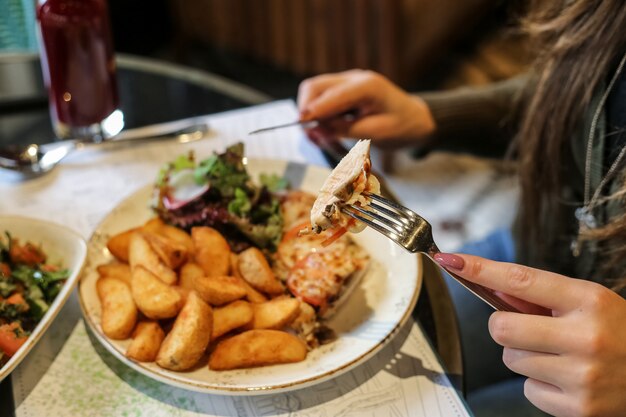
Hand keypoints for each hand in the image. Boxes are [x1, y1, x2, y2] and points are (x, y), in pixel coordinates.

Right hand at [297, 69, 435, 147]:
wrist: (414, 119)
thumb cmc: (401, 127)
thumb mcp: (376, 133)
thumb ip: (345, 130)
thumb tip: (316, 131)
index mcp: (367, 86)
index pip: (331, 95)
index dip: (313, 110)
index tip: (301, 125)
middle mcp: (354, 78)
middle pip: (315, 86)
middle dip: (306, 110)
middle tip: (309, 135)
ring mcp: (347, 82)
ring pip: (314, 91)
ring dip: (310, 113)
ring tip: (318, 137)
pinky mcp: (343, 90)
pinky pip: (321, 99)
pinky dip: (317, 114)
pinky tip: (325, 131)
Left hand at [434, 253, 625, 416]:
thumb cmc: (618, 333)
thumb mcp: (589, 302)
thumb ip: (542, 296)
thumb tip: (489, 284)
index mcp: (588, 301)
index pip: (520, 280)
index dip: (480, 269)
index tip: (451, 260)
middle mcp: (584, 337)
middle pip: (501, 327)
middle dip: (506, 327)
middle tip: (529, 329)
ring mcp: (581, 376)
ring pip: (510, 359)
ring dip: (525, 357)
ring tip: (560, 356)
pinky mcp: (577, 407)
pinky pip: (527, 390)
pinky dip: (540, 385)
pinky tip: (567, 380)